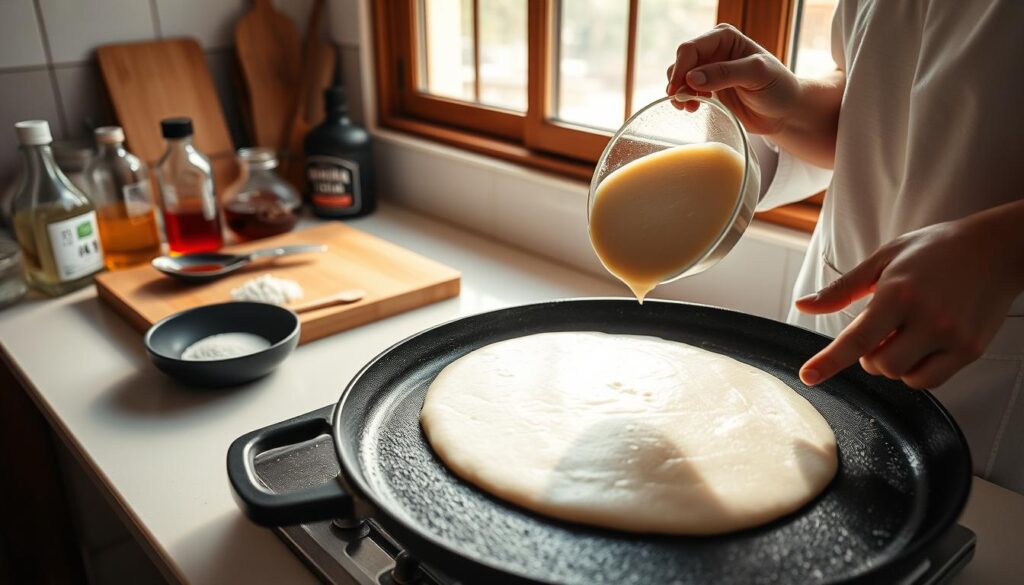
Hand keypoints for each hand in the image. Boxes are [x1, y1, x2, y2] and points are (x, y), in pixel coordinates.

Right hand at [665, 24, 800, 134]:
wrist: (784, 111)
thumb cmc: (778, 87)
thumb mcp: (757, 75)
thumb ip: (725, 73)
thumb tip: (691, 78)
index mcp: (725, 37)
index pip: (691, 49)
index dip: (681, 69)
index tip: (677, 91)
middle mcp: (714, 50)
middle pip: (681, 62)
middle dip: (677, 82)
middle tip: (683, 102)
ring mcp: (710, 69)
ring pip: (680, 77)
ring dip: (679, 93)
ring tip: (690, 107)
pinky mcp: (708, 87)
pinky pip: (685, 90)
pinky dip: (684, 99)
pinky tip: (694, 108)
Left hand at [796, 204, 1023, 388]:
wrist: (996, 250)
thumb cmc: (934, 250)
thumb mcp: (883, 259)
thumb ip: (842, 288)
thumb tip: (803, 305)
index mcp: (898, 293)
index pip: (857, 339)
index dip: (829, 361)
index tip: (808, 376)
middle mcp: (927, 318)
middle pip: (878, 365)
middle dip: (869, 354)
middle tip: (882, 329)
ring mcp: (952, 337)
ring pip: (903, 376)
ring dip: (893, 363)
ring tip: (905, 333)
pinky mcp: (970, 350)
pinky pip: (930, 380)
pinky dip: (917, 370)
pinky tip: (922, 343)